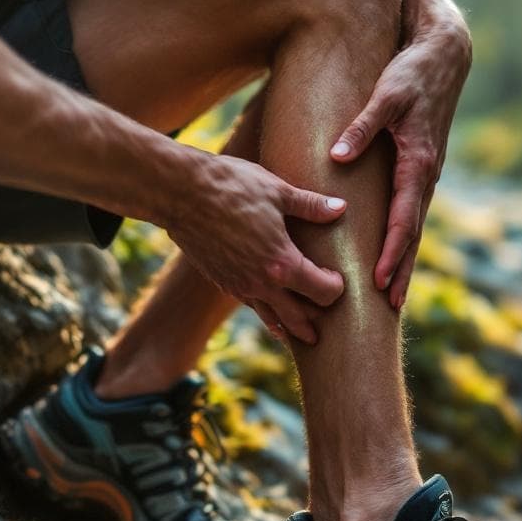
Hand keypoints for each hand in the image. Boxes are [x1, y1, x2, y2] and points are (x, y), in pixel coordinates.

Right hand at [166, 152, 347, 343]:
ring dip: (289, 325)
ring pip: (270, 317)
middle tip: (327, 330)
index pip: (322, 292)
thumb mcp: (278, 191)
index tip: (339, 278)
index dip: (336, 288)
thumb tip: (341, 209)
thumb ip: (312, 205)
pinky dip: (264, 312)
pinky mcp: (221, 281)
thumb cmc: (231, 186)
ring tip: (300, 334)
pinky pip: (249, 304)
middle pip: (298, 317)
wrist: (180, 192)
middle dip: (315, 322)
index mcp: (281, 263)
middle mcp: (261, 283)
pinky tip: (267, 311)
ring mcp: (238, 285)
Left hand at [330, 19, 471, 309]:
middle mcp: (426, 174)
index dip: (391, 251)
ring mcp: (426, 173)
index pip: (403, 218)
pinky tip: (395, 251)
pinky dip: (406, 236)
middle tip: (390, 306)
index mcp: (418, 162)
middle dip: (401, 269)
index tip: (378, 280)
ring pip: (414, 224)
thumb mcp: (386, 95)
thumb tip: (337, 156)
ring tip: (394, 292)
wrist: (445, 54)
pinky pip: (412, 210)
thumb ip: (361, 126)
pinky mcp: (421, 167)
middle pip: (413, 232)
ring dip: (405, 258)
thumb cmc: (412, 73)